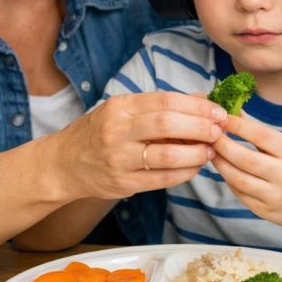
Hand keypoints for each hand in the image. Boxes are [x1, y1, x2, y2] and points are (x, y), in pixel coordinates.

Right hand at [45, 92, 226, 200]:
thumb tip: (203, 97)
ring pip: (168, 155)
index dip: (197, 106)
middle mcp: (117, 131)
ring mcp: (119, 159)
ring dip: (196, 153)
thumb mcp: (123, 110)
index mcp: (120, 107)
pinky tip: (196, 167)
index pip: (166, 101)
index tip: (218, 111)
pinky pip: (163, 179)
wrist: (62, 164)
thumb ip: (161, 105)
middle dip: (200, 127)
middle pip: (168, 124)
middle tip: (219, 130)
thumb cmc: (99, 133)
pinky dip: (185, 173)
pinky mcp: (123, 184)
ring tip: (210, 150)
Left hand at [210, 114, 281, 229]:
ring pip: (238, 179)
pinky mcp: (266, 212)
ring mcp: (275, 196)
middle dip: (223, 145)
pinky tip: (225, 171)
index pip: (261, 136)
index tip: (222, 118)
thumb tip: (234, 114)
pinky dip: (229, 181)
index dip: (238, 126)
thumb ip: (262, 134)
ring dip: (221, 164)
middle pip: (245, 158)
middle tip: (210, 136)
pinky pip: (240, 194)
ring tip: (212, 153)